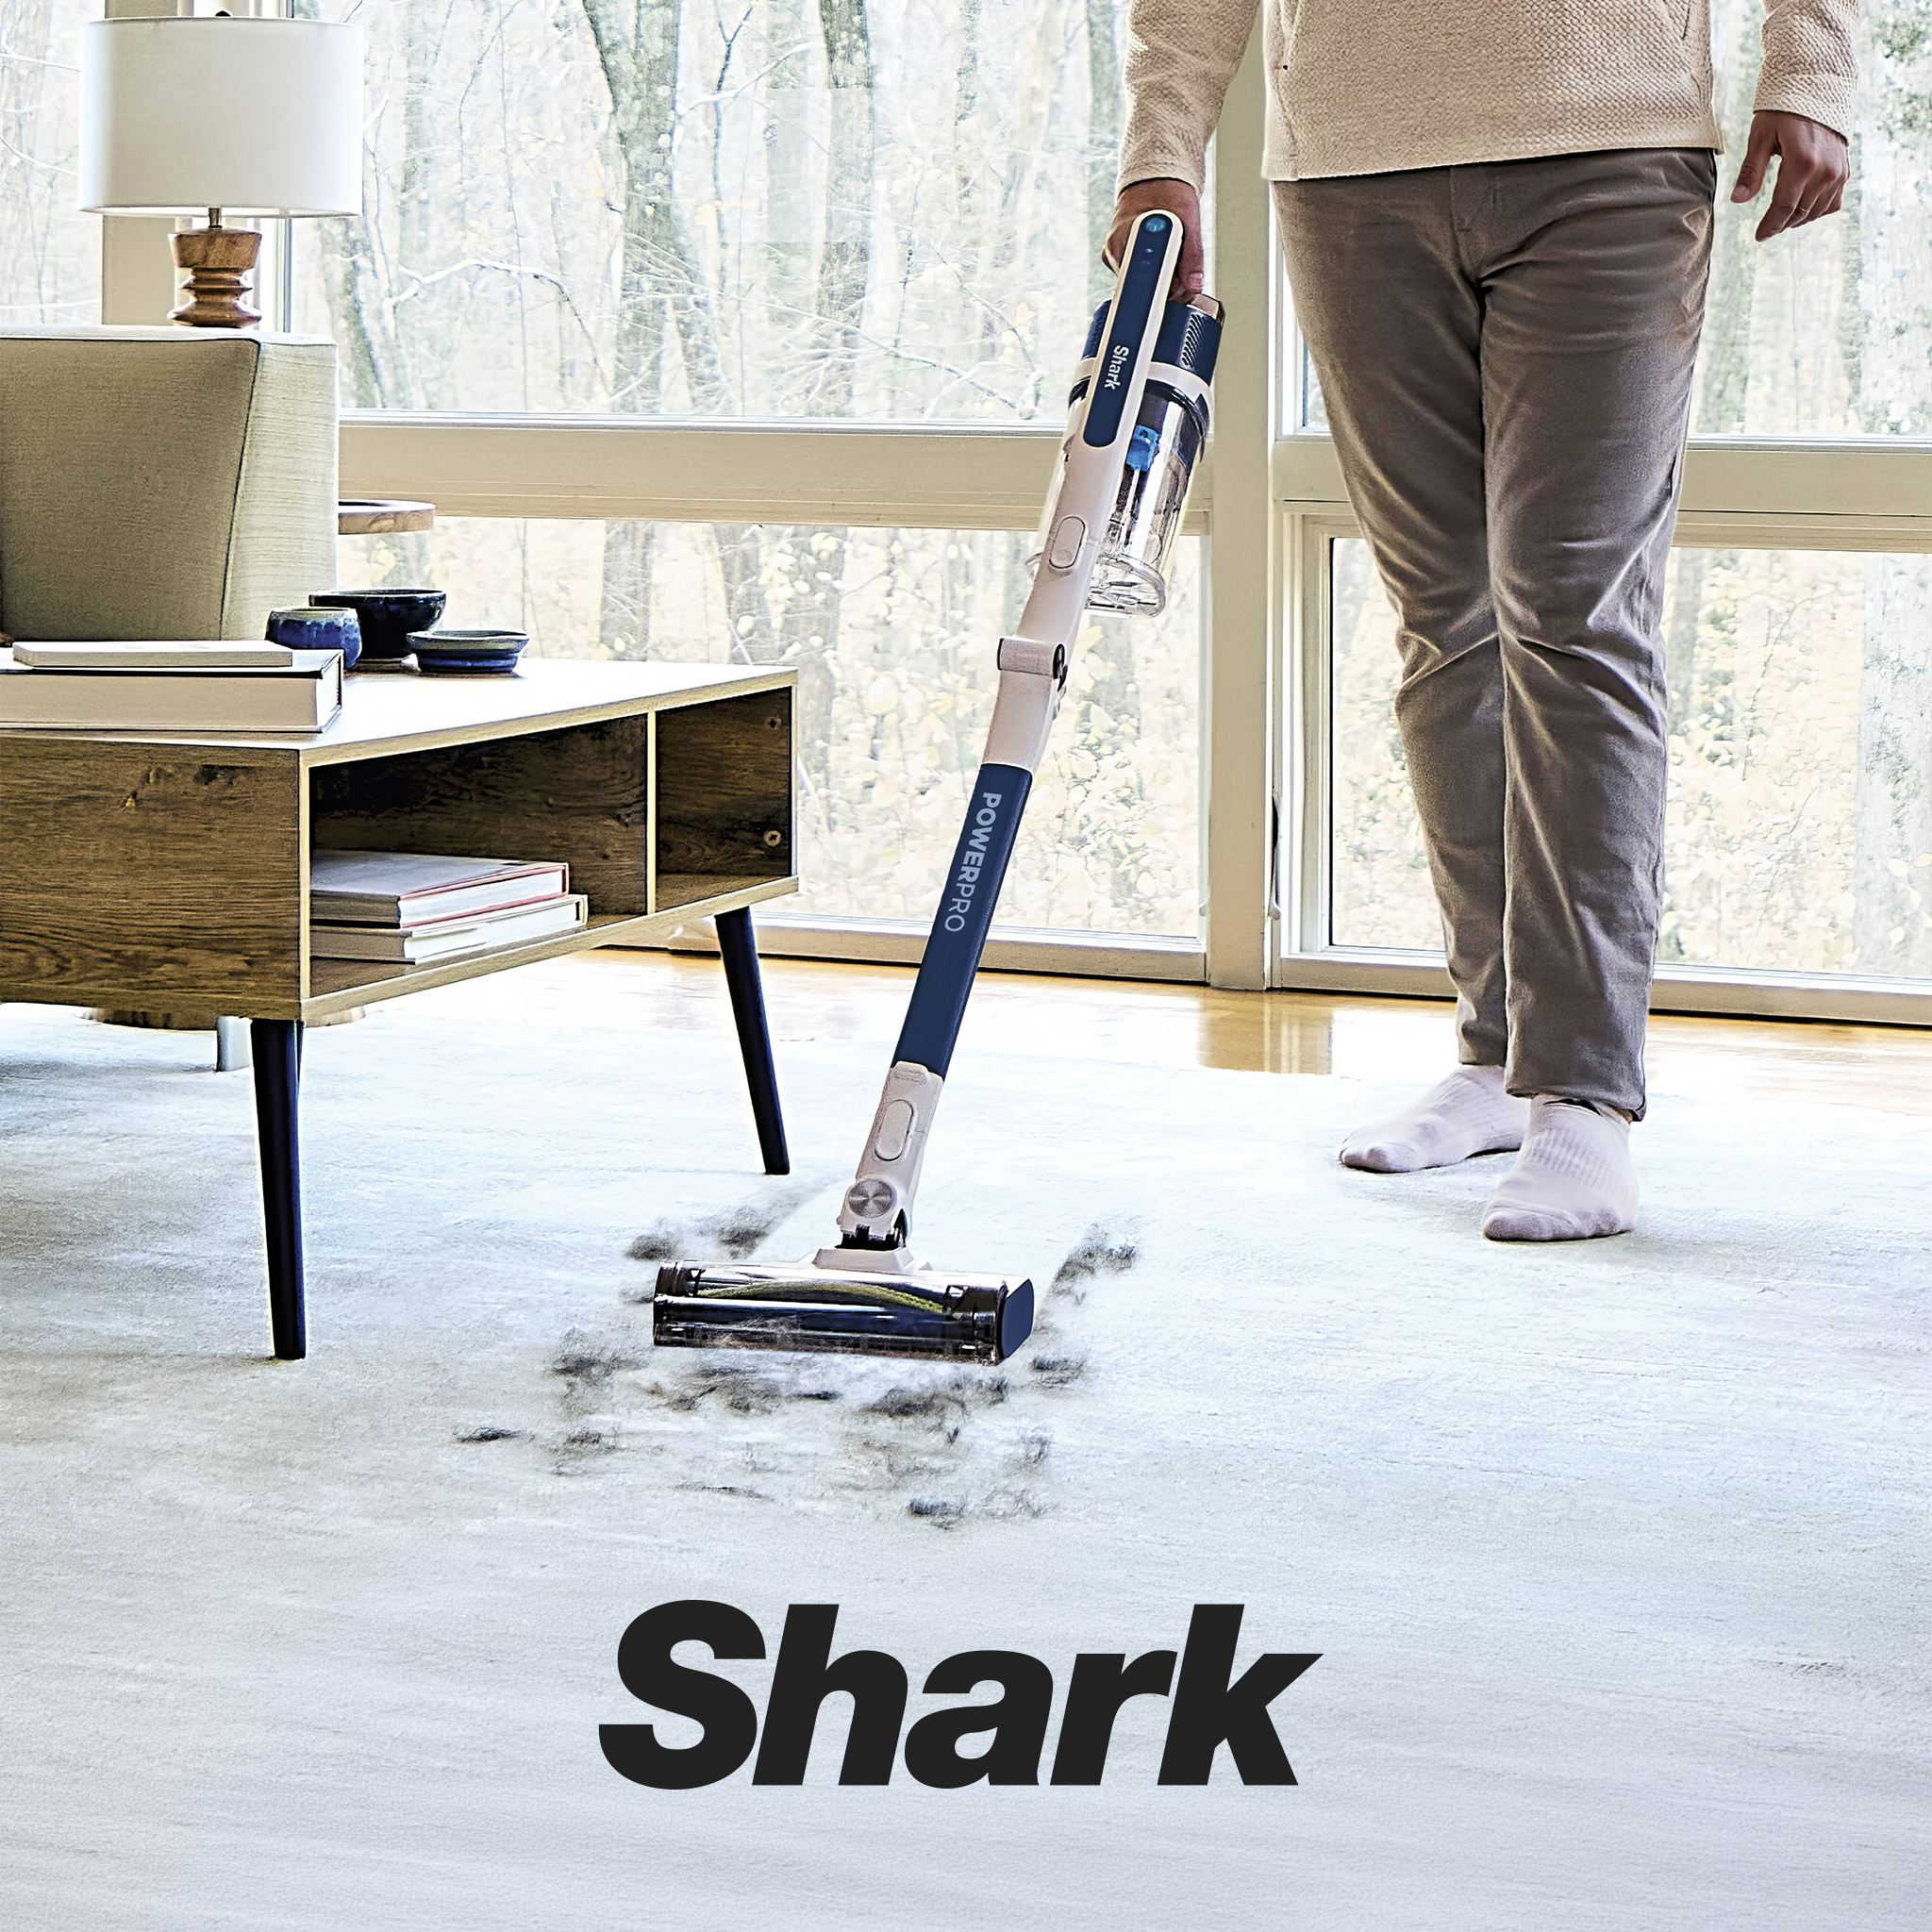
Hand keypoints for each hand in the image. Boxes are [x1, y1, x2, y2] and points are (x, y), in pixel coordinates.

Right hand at [1105, 178, 1203, 296]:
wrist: (1154, 181)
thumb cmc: (1168, 193)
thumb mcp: (1187, 218)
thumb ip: (1192, 255)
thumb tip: (1193, 285)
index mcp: (1125, 239)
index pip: (1142, 283)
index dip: (1166, 288)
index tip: (1179, 286)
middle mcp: (1115, 251)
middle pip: (1144, 289)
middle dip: (1170, 285)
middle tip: (1183, 263)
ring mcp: (1115, 257)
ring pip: (1144, 286)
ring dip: (1166, 279)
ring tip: (1173, 253)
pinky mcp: (1119, 261)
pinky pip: (1141, 278)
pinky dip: (1158, 273)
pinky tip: (1163, 256)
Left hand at [1730, 111, 1848, 240]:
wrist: (1818, 89)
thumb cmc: (1784, 111)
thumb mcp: (1761, 138)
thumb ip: (1751, 171)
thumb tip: (1738, 200)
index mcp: (1802, 163)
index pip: (1783, 208)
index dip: (1769, 226)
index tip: (1759, 236)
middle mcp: (1825, 171)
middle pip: (1798, 214)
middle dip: (1780, 224)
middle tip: (1766, 228)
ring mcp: (1838, 172)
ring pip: (1815, 212)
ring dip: (1796, 219)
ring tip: (1781, 216)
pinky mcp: (1844, 170)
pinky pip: (1832, 203)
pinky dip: (1816, 210)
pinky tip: (1802, 206)